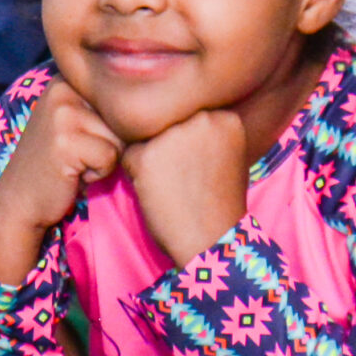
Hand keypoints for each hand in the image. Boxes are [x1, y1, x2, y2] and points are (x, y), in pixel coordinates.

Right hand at [0, 80, 122, 280]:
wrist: (19, 200)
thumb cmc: (61, 163)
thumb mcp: (81, 122)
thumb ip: (109, 106)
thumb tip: (162, 102)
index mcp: (70, 77)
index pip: (123, 97)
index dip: (117, 127)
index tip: (88, 138)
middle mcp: (64, 85)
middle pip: (124, 116)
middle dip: (112, 142)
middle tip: (80, 153)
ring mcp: (62, 111)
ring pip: (120, 138)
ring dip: (106, 159)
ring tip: (76, 162)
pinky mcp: (64, 139)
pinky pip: (110, 157)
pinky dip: (97, 173)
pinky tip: (72, 174)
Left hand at [122, 109, 247, 265]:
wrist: (214, 240)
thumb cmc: (220, 203)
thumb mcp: (227, 154)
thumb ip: (207, 131)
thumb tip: (171, 119)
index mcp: (224, 116)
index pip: (187, 115)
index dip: (188, 143)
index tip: (200, 167)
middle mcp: (201, 118)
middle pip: (165, 123)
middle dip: (168, 147)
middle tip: (187, 179)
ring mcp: (172, 135)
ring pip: (146, 138)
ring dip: (152, 160)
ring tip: (175, 186)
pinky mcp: (147, 156)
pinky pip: (128, 157)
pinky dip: (137, 176)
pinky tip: (159, 193)